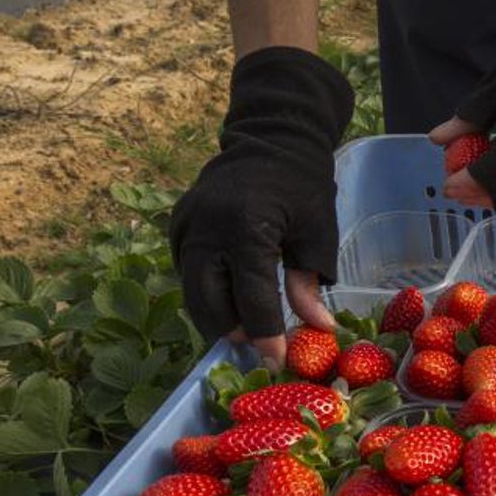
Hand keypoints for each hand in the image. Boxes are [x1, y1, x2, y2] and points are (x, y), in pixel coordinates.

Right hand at [170, 47, 353, 368]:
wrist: (271, 134)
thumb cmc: (303, 184)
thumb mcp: (317, 232)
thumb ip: (310, 282)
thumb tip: (318, 329)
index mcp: (245, 228)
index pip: (251, 297)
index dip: (265, 334)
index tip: (277, 360)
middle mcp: (205, 228)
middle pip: (208, 302)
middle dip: (233, 329)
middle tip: (257, 346)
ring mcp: (185, 226)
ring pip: (192, 291)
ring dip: (217, 314)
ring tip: (246, 328)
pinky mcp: (177, 225)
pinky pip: (187, 272)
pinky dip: (206, 291)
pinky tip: (231, 299)